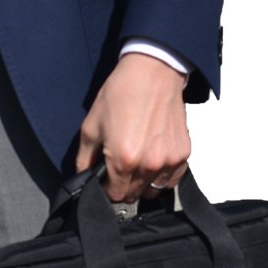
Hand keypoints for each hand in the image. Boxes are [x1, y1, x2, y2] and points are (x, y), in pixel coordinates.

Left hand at [75, 53, 190, 202]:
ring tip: (136, 162)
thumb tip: (83, 177)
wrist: (153, 72)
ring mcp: (169, 161)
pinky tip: (152, 159)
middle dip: (123, 187)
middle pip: (134, 195)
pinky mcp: (183, 154)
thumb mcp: (91, 125)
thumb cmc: (122, 93)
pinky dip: (162, 175)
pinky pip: (172, 179)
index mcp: (123, 160)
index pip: (114, 195)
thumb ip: (84, 158)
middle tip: (118, 168)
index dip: (106, 189)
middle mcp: (148, 165)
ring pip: (153, 190)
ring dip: (143, 183)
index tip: (104, 179)